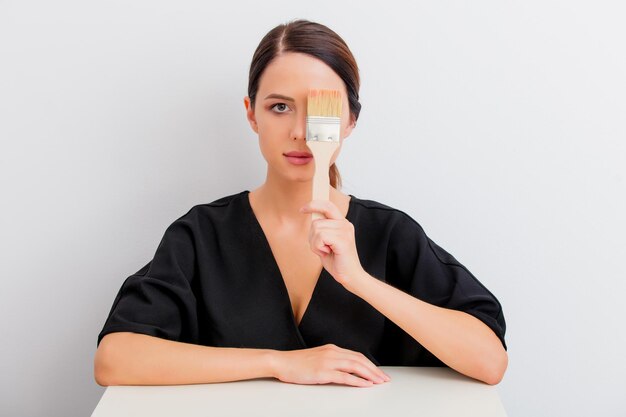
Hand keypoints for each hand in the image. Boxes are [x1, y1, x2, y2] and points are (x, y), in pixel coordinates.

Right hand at [271, 344, 390, 386]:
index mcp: (332, 348)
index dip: (370, 364)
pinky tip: (365, 385)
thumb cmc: (297, 362)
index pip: (356, 355)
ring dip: (370, 375)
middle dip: (374, 370)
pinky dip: (357, 381)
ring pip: (355, 366)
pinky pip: (345, 376)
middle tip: (384, 379)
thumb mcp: (318, 357)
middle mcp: (332, 352)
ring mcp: (328, 361)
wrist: (281, 362)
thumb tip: (345, 369)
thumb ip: (331, 360)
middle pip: (359, 360)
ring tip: (379, 382)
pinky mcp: (323, 372)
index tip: (378, 372)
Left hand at [299, 200, 365, 286]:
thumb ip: (321, 229)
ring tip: (326, 251)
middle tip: (321, 248)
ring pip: (316, 229)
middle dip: (312, 237)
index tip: (302, 209)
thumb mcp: (326, 241)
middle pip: (316, 222)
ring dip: (315, 244)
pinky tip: (327, 253)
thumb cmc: (337, 261)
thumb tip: (312, 216)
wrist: (350, 276)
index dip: (314, 204)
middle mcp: (345, 224)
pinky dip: (318, 247)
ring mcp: (345, 231)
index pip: (327, 205)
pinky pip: (320, 237)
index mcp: (342, 223)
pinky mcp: (343, 240)